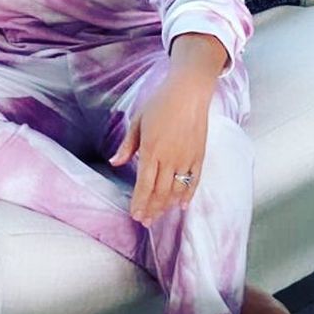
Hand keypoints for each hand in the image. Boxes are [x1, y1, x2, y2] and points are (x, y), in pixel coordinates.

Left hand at [108, 71, 211, 225]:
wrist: (189, 92)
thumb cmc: (160, 103)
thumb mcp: (138, 121)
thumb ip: (127, 145)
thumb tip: (115, 162)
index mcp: (151, 149)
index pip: (144, 183)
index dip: (139, 202)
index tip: (135, 215)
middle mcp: (170, 157)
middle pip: (160, 191)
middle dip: (151, 209)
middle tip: (144, 221)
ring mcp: (186, 158)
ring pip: (177, 190)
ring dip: (167, 205)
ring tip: (158, 216)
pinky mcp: (199, 156)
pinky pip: (194, 181)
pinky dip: (188, 195)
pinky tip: (182, 206)